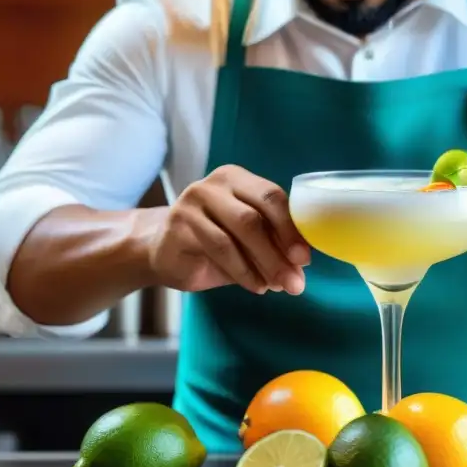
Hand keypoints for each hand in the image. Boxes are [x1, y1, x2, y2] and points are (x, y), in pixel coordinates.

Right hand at [147, 165, 310, 294]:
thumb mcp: (247, 241)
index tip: (305, 258)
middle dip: (279, 250)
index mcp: (239, 179)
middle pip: (255, 214)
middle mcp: (216, 184)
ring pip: (238, 232)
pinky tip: (255, 286)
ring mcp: (194, 200)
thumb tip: (301, 267)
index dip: (291, 228)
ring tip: (276, 287)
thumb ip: (272, 246)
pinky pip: (219, 248)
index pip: (272, 197)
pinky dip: (242, 270)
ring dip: (263, 264)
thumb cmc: (213, 242)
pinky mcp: (179, 223)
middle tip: (295, 279)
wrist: (162, 251)